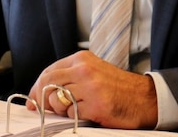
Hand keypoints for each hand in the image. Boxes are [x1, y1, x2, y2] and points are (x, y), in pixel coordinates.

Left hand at [27, 50, 157, 128]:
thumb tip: (40, 94)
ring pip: (57, 101)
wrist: (144, 98)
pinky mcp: (96, 104)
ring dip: (62, 110)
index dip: (36, 88)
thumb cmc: (118, 88)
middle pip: (48, 85)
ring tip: (77, 109)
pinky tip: (89, 113)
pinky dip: (76, 117)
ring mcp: (90, 87)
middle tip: (49, 110)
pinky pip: (72, 114)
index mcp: (82, 59)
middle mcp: (84, 69)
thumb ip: (70, 77)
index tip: (32, 100)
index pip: (48, 72)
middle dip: (45, 101)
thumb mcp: (93, 72)